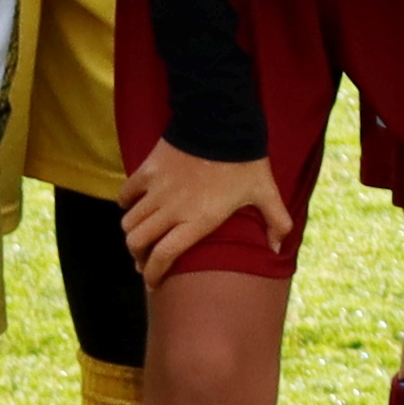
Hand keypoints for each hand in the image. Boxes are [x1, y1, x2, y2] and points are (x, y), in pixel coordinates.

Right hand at [116, 139, 289, 286]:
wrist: (222, 122)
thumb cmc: (246, 160)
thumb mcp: (265, 192)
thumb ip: (276, 222)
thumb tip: (277, 249)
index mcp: (198, 221)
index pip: (164, 256)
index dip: (153, 274)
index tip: (152, 282)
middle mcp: (172, 209)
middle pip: (138, 242)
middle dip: (138, 256)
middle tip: (144, 260)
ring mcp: (157, 189)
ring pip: (129, 222)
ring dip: (132, 232)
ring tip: (140, 236)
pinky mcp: (148, 170)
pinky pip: (126, 194)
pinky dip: (126, 203)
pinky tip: (134, 205)